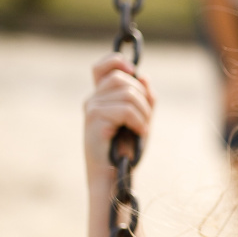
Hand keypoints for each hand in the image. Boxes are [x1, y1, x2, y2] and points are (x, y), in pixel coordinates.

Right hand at [83, 53, 155, 182]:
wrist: (114, 174)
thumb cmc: (126, 149)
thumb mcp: (141, 118)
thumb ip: (144, 97)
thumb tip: (143, 76)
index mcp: (101, 97)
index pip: (102, 66)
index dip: (117, 62)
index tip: (133, 72)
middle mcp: (93, 100)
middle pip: (123, 79)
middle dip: (142, 97)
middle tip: (145, 118)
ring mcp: (92, 108)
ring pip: (127, 94)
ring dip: (143, 111)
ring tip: (142, 128)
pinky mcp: (94, 119)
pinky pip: (125, 110)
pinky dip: (139, 121)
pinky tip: (139, 132)